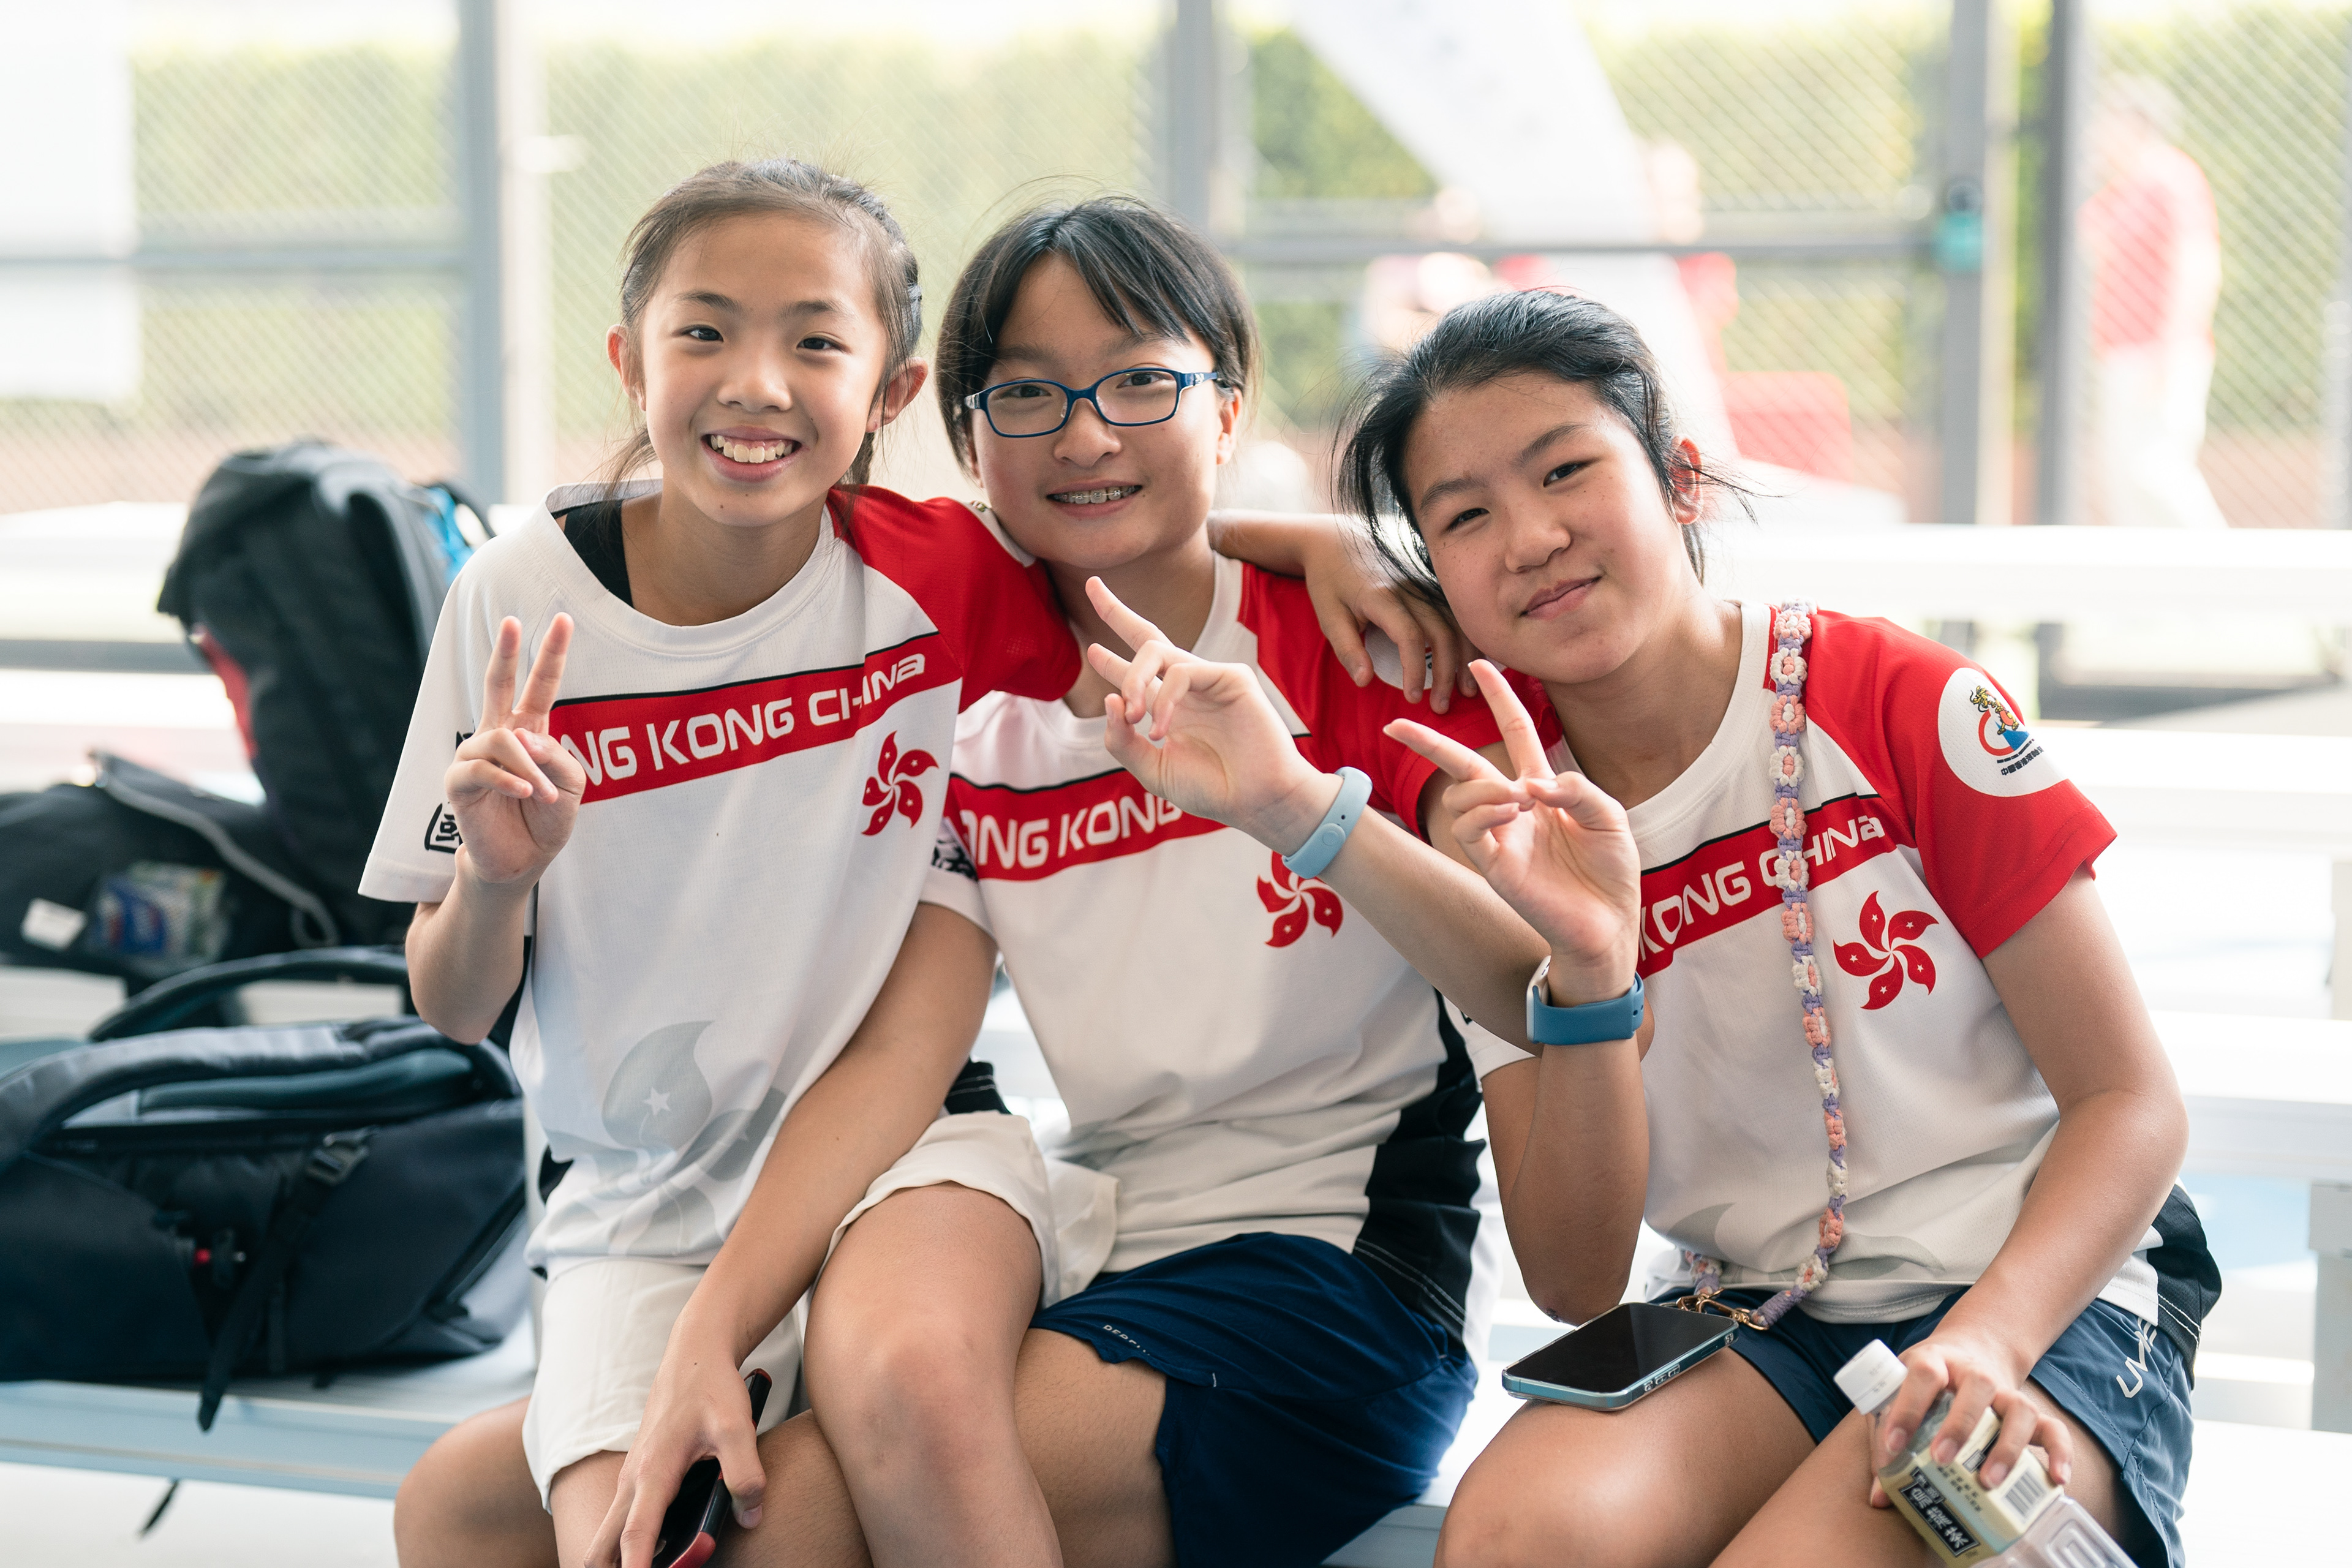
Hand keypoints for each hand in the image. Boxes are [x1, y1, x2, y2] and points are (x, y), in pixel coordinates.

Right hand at [443, 614, 585, 889]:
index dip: (551, 654)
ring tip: (543, 794)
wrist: (522, 861)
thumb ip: (558, 758)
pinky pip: (480, 769)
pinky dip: (509, 781)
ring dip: (529, 768)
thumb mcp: (572, 788)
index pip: (540, 685)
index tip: (563, 619)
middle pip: (498, 685)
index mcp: (529, 731)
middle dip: (505, 653)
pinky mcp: (459, 784)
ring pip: (500, 740)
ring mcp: (475, 757)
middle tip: (513, 621)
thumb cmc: (546, 820)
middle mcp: (499, 736)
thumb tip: (522, 737)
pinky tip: (526, 793)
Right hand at [585, 1334, 767, 1567]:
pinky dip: (631, 1547)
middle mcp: (632, 1483)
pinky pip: (624, 1524)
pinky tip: (665, 1554)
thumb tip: (750, 1516)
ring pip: (609, 1537)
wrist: (693, 1355)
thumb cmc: (712, 1388)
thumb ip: (746, 1473)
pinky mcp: (638, 1480)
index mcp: (653, 1473)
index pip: (635, 1536)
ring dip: (621, 1561)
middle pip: (602, 1547)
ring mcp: (631, 1482)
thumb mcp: (737, 1427)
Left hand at [1084, 578, 1339, 847]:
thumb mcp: (1153, 770)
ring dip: (1131, 679)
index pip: (1137, 674)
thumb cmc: (1211, 789)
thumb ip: (1123, 742)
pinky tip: (1160, 729)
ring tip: (1131, 715)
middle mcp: (1187, 689)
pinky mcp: (1231, 677)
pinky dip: (1164, 699)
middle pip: (1148, 639)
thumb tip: (1105, 699)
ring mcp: (1208, 680)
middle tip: (1091, 588)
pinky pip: (1183, 672)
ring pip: (1155, 649)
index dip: (1111, 660)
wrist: (1255, 802)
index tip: (1091, 649)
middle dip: (1116, 612)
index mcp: (1170, 708)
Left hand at [1293, 520, 1475, 711]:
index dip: (1414, 671)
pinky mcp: (1433, 579)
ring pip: (1457, 621)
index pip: (1409, 636)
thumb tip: (1365, 682)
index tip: (1411, 698)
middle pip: (1441, 632)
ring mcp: (1425, 580)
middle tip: (1441, 706)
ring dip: (1465, 657)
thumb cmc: (1330, 580)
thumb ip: (1347, 649)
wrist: (1336, 537)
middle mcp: (1410, 586)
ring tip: (1466, 690)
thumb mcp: (1328, 615)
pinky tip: (1474, 660)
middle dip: (1445, 673)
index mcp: (1381, 595)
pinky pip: (1459, 610)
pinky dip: (1470, 636)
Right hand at [1386, 662, 1640, 1003]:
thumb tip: (1529, 781)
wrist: (1609, 922)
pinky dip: (1485, 810)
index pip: (1513, 733)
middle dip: (1427, 742)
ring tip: (1519, 798)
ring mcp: (1499, 837)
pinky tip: (1512, 811)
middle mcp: (1513, 809)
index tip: (1481, 666)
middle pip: (1461, 764)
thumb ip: (1575, 788)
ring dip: (1484, 786)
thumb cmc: (1610, 870)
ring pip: (1461, 796)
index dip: (1499, 698)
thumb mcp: (1607, 815)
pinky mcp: (1493, 866)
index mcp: (1542, 789)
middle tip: (1395, 723)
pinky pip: (1468, 829)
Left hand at [1867, 1331, 2069, 1507]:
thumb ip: (1887, 1440)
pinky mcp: (2030, 1409)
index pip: (1923, 1374)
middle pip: (1977, 1387)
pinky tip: (2056, 1479)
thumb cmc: (1926, 1383)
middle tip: (1942, 1460)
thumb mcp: (1900, 1394)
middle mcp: (1974, 1372)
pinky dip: (2059, 1452)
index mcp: (1935, 1360)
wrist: (1970, 1349)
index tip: (1894, 1445)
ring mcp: (2006, 1390)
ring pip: (2019, 1408)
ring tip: (1988, 1482)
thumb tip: (1879, 1497)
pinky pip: (2053, 1427)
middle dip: (1960, 1426)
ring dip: (2006, 1447)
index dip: (1907, 1408)